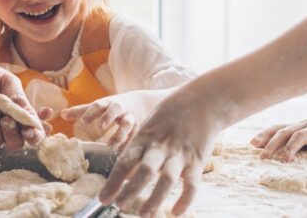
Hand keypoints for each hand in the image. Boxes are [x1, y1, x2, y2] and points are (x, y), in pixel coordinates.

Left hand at [0, 59, 44, 147]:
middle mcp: (8, 128)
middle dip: (13, 134)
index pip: (34, 134)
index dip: (36, 136)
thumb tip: (28, 114)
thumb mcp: (9, 82)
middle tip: (8, 119)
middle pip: (16, 145)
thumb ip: (18, 98)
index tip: (32, 130)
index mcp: (22, 117)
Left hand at [61, 93, 144, 149]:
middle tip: (99, 127)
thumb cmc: (114, 106)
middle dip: (107, 118)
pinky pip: (135, 136)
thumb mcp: (100, 106)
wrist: (141, 103)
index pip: (98, 105)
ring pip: (127, 124)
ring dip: (119, 134)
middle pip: (114, 110)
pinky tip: (122, 154)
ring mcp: (130, 117)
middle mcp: (120, 108)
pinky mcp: (139, 127)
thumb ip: (82, 111)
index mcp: (107, 103)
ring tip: (110, 146)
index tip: (82, 124)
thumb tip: (62, 114)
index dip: (90, 113)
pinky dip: (129, 145)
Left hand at [99, 86, 221, 216]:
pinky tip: (176, 212)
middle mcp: (161, 147)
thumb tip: (123, 175)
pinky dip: (185, 200)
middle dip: (130, 190)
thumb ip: (137, 149)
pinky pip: (192, 184)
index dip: (114, 182)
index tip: (103, 199)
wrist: (203, 100)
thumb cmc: (171, 113)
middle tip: (119, 206)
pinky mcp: (198, 161)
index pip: (125, 162)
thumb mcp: (149, 125)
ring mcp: (180, 154)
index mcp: (145, 138)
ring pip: (166, 180)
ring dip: (155, 198)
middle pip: (144, 171)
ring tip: (144, 215)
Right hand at [251, 102, 306, 161]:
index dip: (293, 146)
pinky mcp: (294, 127)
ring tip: (253, 146)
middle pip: (285, 132)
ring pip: (279, 128)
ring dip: (266, 136)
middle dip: (273, 145)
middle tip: (263, 159)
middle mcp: (305, 125)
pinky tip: (254, 142)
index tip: (285, 160)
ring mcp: (298, 125)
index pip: (302, 136)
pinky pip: (278, 128)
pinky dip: (265, 134)